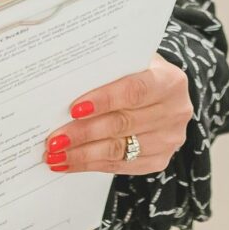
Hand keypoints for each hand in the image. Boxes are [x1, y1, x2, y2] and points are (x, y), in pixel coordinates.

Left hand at [44, 58, 190, 176]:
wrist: (163, 96)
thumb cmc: (139, 75)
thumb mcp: (131, 63)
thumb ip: (107, 71)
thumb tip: (64, 84)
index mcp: (169, 81)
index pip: (134, 91)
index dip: (104, 100)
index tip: (74, 109)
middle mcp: (175, 111)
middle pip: (122, 124)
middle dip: (83, 133)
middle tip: (54, 139)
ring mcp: (169, 139)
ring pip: (119, 150)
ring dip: (82, 154)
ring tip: (55, 155)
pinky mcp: (159, 160)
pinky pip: (120, 166)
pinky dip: (91, 165)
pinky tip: (70, 163)